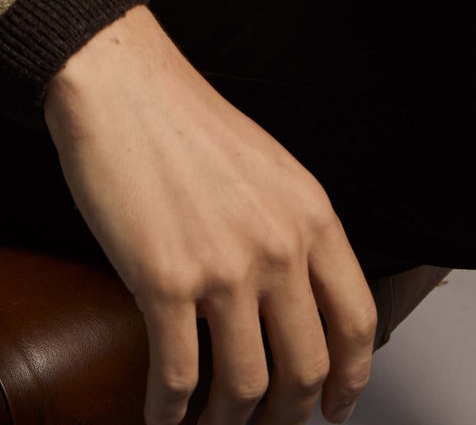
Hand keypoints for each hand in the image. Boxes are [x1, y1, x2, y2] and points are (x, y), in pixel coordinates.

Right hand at [43, 6, 376, 424]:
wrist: (119, 84)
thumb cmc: (181, 118)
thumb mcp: (266, 165)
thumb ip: (288, 226)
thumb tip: (291, 296)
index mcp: (309, 215)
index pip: (356, 320)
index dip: (351, 378)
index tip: (337, 405)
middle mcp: (277, 247)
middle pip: (305, 367)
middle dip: (287, 413)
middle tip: (268, 423)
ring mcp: (223, 268)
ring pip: (246, 384)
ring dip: (228, 422)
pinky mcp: (164, 281)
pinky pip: (177, 374)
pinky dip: (170, 411)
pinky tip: (160, 416)